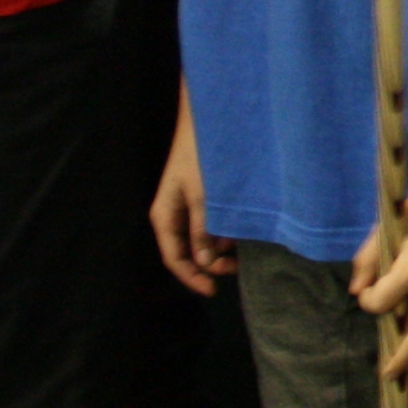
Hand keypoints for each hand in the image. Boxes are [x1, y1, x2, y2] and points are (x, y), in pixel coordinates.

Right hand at [149, 113, 232, 296]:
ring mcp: (186, 203)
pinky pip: (210, 220)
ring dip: (219, 245)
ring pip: (201, 236)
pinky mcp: (201, 192)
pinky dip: (224, 229)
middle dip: (210, 262)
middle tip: (238, 266)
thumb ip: (203, 230)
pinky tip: (240, 227)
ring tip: (243, 245)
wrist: (208, 116)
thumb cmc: (202, 153)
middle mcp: (172, 213)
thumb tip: (205, 263)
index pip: (174, 258)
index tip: (215, 291)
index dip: (193, 278)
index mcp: (164, 216)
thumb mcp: (205, 195)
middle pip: (188, 250)